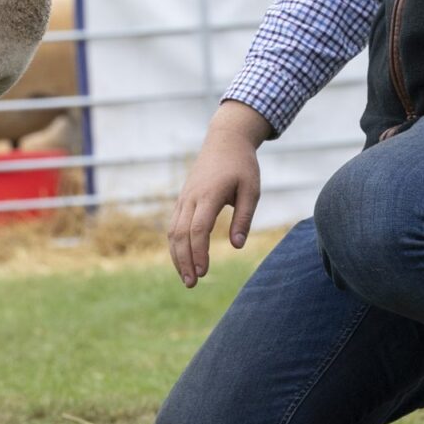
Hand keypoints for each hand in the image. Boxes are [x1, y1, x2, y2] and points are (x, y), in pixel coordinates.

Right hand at [169, 101, 270, 287]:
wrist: (224, 140)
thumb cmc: (242, 166)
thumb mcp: (252, 190)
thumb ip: (244, 218)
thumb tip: (236, 245)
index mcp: (209, 195)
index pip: (198, 229)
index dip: (199, 252)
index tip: (204, 273)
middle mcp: (192, 197)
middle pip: (180, 234)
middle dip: (184, 261)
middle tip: (192, 284)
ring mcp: (184, 198)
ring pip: (172, 231)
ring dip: (177, 256)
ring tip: (186, 278)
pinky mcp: (183, 199)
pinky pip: (173, 225)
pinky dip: (176, 244)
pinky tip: (183, 259)